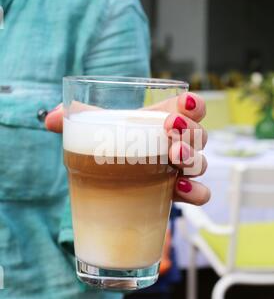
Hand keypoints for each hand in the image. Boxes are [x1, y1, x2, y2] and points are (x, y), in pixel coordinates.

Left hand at [45, 92, 209, 205]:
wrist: (108, 180)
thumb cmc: (107, 146)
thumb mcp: (92, 130)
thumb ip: (72, 118)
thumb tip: (48, 119)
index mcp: (161, 121)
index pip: (191, 107)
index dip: (195, 104)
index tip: (184, 105)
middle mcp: (177, 143)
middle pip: (199, 134)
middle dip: (189, 132)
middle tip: (170, 132)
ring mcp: (178, 169)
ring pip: (200, 162)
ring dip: (192, 160)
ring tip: (174, 160)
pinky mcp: (176, 193)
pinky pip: (198, 193)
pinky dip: (195, 192)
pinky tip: (179, 189)